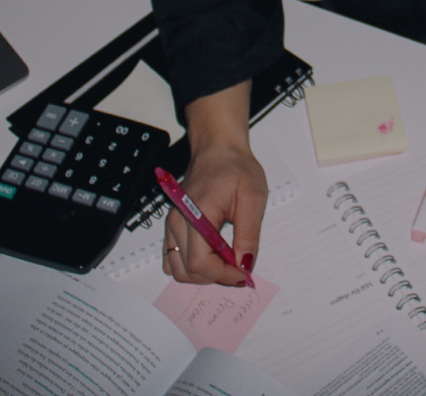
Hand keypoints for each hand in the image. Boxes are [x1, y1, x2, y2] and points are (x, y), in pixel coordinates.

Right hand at [162, 81, 267, 285]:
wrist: (218, 149)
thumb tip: (245, 265)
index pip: (200, 262)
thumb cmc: (236, 167)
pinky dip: (191, 266)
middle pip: (188, 270)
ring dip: (203, 274)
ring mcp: (172, 224)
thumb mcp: (253, 197)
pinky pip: (173, 258)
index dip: (224, 275)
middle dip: (216, 276)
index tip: (244, 275)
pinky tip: (213, 255)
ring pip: (177, 269)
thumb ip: (249, 234)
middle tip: (240, 267)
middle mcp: (177, 221)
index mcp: (197, 213)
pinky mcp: (172, 226)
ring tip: (227, 260)